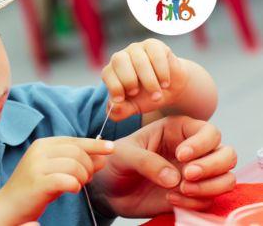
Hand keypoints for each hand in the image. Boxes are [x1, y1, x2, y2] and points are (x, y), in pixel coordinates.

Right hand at [0, 137, 114, 223]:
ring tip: (78, 185)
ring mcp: (36, 166)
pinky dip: (74, 185)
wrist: (10, 206)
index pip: (75, 140)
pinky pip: (66, 180)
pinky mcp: (37, 182)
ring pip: (74, 165)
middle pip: (77, 152)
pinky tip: (72, 189)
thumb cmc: (35, 188)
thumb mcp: (57, 170)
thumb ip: (78, 162)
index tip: (111, 148)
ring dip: (83, 177)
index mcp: (43, 144)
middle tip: (87, 179)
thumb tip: (102, 156)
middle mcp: (39, 151)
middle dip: (89, 166)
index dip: (95, 145)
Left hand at [91, 116, 236, 217]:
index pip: (209, 132)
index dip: (202, 143)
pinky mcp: (192, 195)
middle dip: (212, 166)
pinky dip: (195, 202)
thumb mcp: (123, 154)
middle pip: (227, 154)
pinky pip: (210, 200)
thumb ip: (146, 161)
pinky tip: (170, 199)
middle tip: (187, 175)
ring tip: (181, 189)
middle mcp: (193, 151)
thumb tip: (175, 179)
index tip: (181, 155)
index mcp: (177, 131)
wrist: (108, 189)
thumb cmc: (114, 162)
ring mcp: (195, 174)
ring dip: (210, 186)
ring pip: (226, 178)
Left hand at [102, 39, 189, 120]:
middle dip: (129, 80)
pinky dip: (161, 71)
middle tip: (138, 93)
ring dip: (149, 81)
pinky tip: (165, 83)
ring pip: (139, 60)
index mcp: (112, 71)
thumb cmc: (146, 97)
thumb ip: (120, 111)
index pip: (107, 73)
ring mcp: (137, 49)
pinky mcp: (154, 45)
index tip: (122, 100)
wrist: (169, 88)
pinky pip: (156, 54)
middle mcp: (122, 57)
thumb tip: (113, 107)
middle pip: (119, 61)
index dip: (114, 87)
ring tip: (156, 95)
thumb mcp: (133, 108)